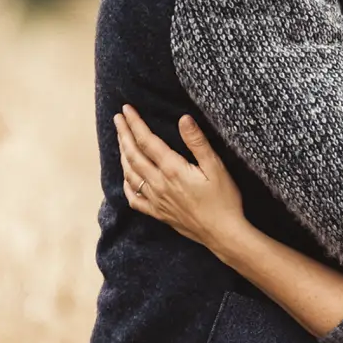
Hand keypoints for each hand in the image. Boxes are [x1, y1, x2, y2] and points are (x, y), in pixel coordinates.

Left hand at [115, 105, 246, 257]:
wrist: (223, 233)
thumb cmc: (224, 199)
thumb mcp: (216, 166)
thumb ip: (197, 142)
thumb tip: (183, 118)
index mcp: (172, 169)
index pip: (146, 141)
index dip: (135, 124)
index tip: (126, 109)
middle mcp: (159, 184)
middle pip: (134, 155)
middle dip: (124, 134)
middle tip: (118, 118)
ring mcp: (156, 200)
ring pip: (131, 174)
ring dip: (123, 155)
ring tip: (121, 140)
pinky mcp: (158, 213)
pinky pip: (134, 199)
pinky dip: (127, 185)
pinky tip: (126, 177)